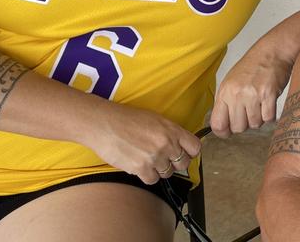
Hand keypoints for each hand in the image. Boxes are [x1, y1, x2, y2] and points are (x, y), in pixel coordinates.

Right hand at [80, 103, 201, 184]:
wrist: (104, 124)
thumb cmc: (126, 119)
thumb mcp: (154, 119)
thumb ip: (170, 132)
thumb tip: (179, 145)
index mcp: (172, 129)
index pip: (195, 147)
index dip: (190, 152)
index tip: (183, 153)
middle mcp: (167, 144)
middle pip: (183, 164)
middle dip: (175, 163)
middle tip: (163, 158)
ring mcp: (155, 157)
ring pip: (168, 173)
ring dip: (159, 169)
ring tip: (146, 159)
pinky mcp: (141, 168)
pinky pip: (152, 180)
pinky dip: (146, 175)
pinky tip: (138, 165)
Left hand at [210, 48, 292, 137]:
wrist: (272, 52)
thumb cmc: (252, 66)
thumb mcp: (231, 82)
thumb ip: (226, 103)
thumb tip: (223, 126)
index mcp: (225, 92)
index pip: (217, 124)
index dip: (223, 132)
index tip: (228, 131)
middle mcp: (237, 94)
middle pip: (238, 128)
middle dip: (244, 124)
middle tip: (249, 112)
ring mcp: (253, 95)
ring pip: (254, 125)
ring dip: (259, 119)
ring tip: (260, 104)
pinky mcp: (269, 95)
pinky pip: (268, 118)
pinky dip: (270, 115)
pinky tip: (268, 104)